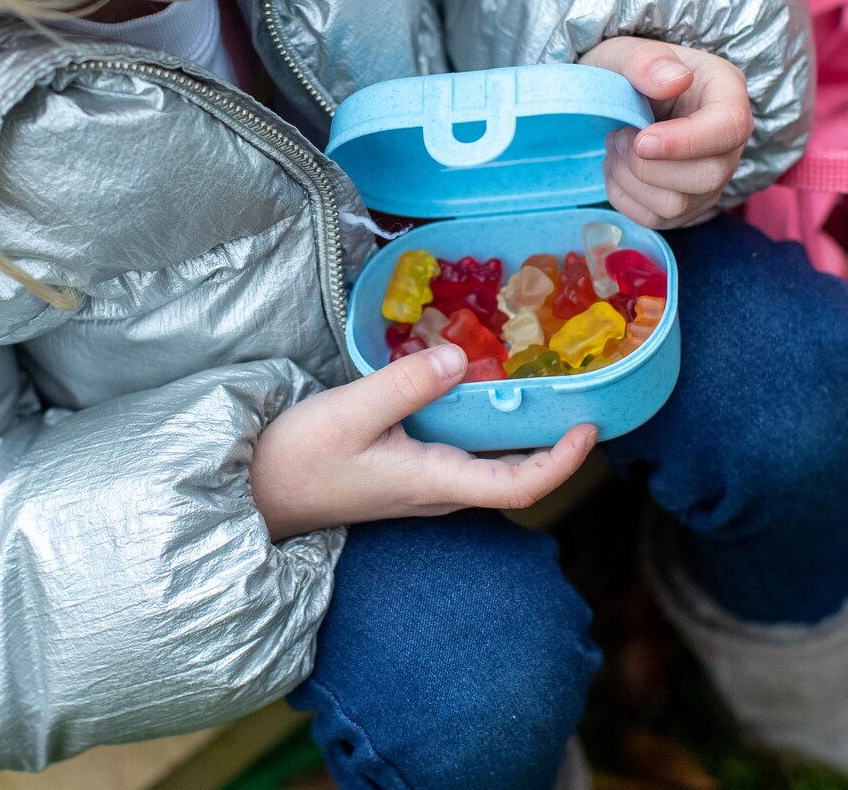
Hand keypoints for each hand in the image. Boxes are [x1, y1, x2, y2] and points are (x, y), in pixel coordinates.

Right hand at [248, 345, 597, 541]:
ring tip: (540, 378)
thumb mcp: (351, 413)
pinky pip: (462, 447)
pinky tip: (476, 381)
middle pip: (514, 473)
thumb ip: (407, 386)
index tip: (591, 427)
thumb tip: (460, 357)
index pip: (519, 486)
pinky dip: (482, 419)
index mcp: (436, 481)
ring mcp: (423, 481)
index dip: (562, 461)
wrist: (257, 490)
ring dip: (519, 428)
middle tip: (575, 387)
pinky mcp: (407, 468)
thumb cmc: (300, 459)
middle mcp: (439, 488)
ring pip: (489, 459)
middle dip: (552, 439)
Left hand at [581, 36, 753, 228]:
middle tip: (620, 134)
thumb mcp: (625, 52)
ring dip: (629, 178)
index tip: (641, 141)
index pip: (729, 128)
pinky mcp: (686, 206)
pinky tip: (619, 166)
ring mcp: (710, 180)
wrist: (616, 98)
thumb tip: (675, 80)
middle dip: (647, 164)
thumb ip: (645, 60)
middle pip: (707, 176)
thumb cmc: (626, 72)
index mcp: (726, 93)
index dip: (685, 142)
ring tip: (617, 145)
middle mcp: (728, 143)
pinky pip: (654, 219)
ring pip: (676, 204)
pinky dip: (623, 196)